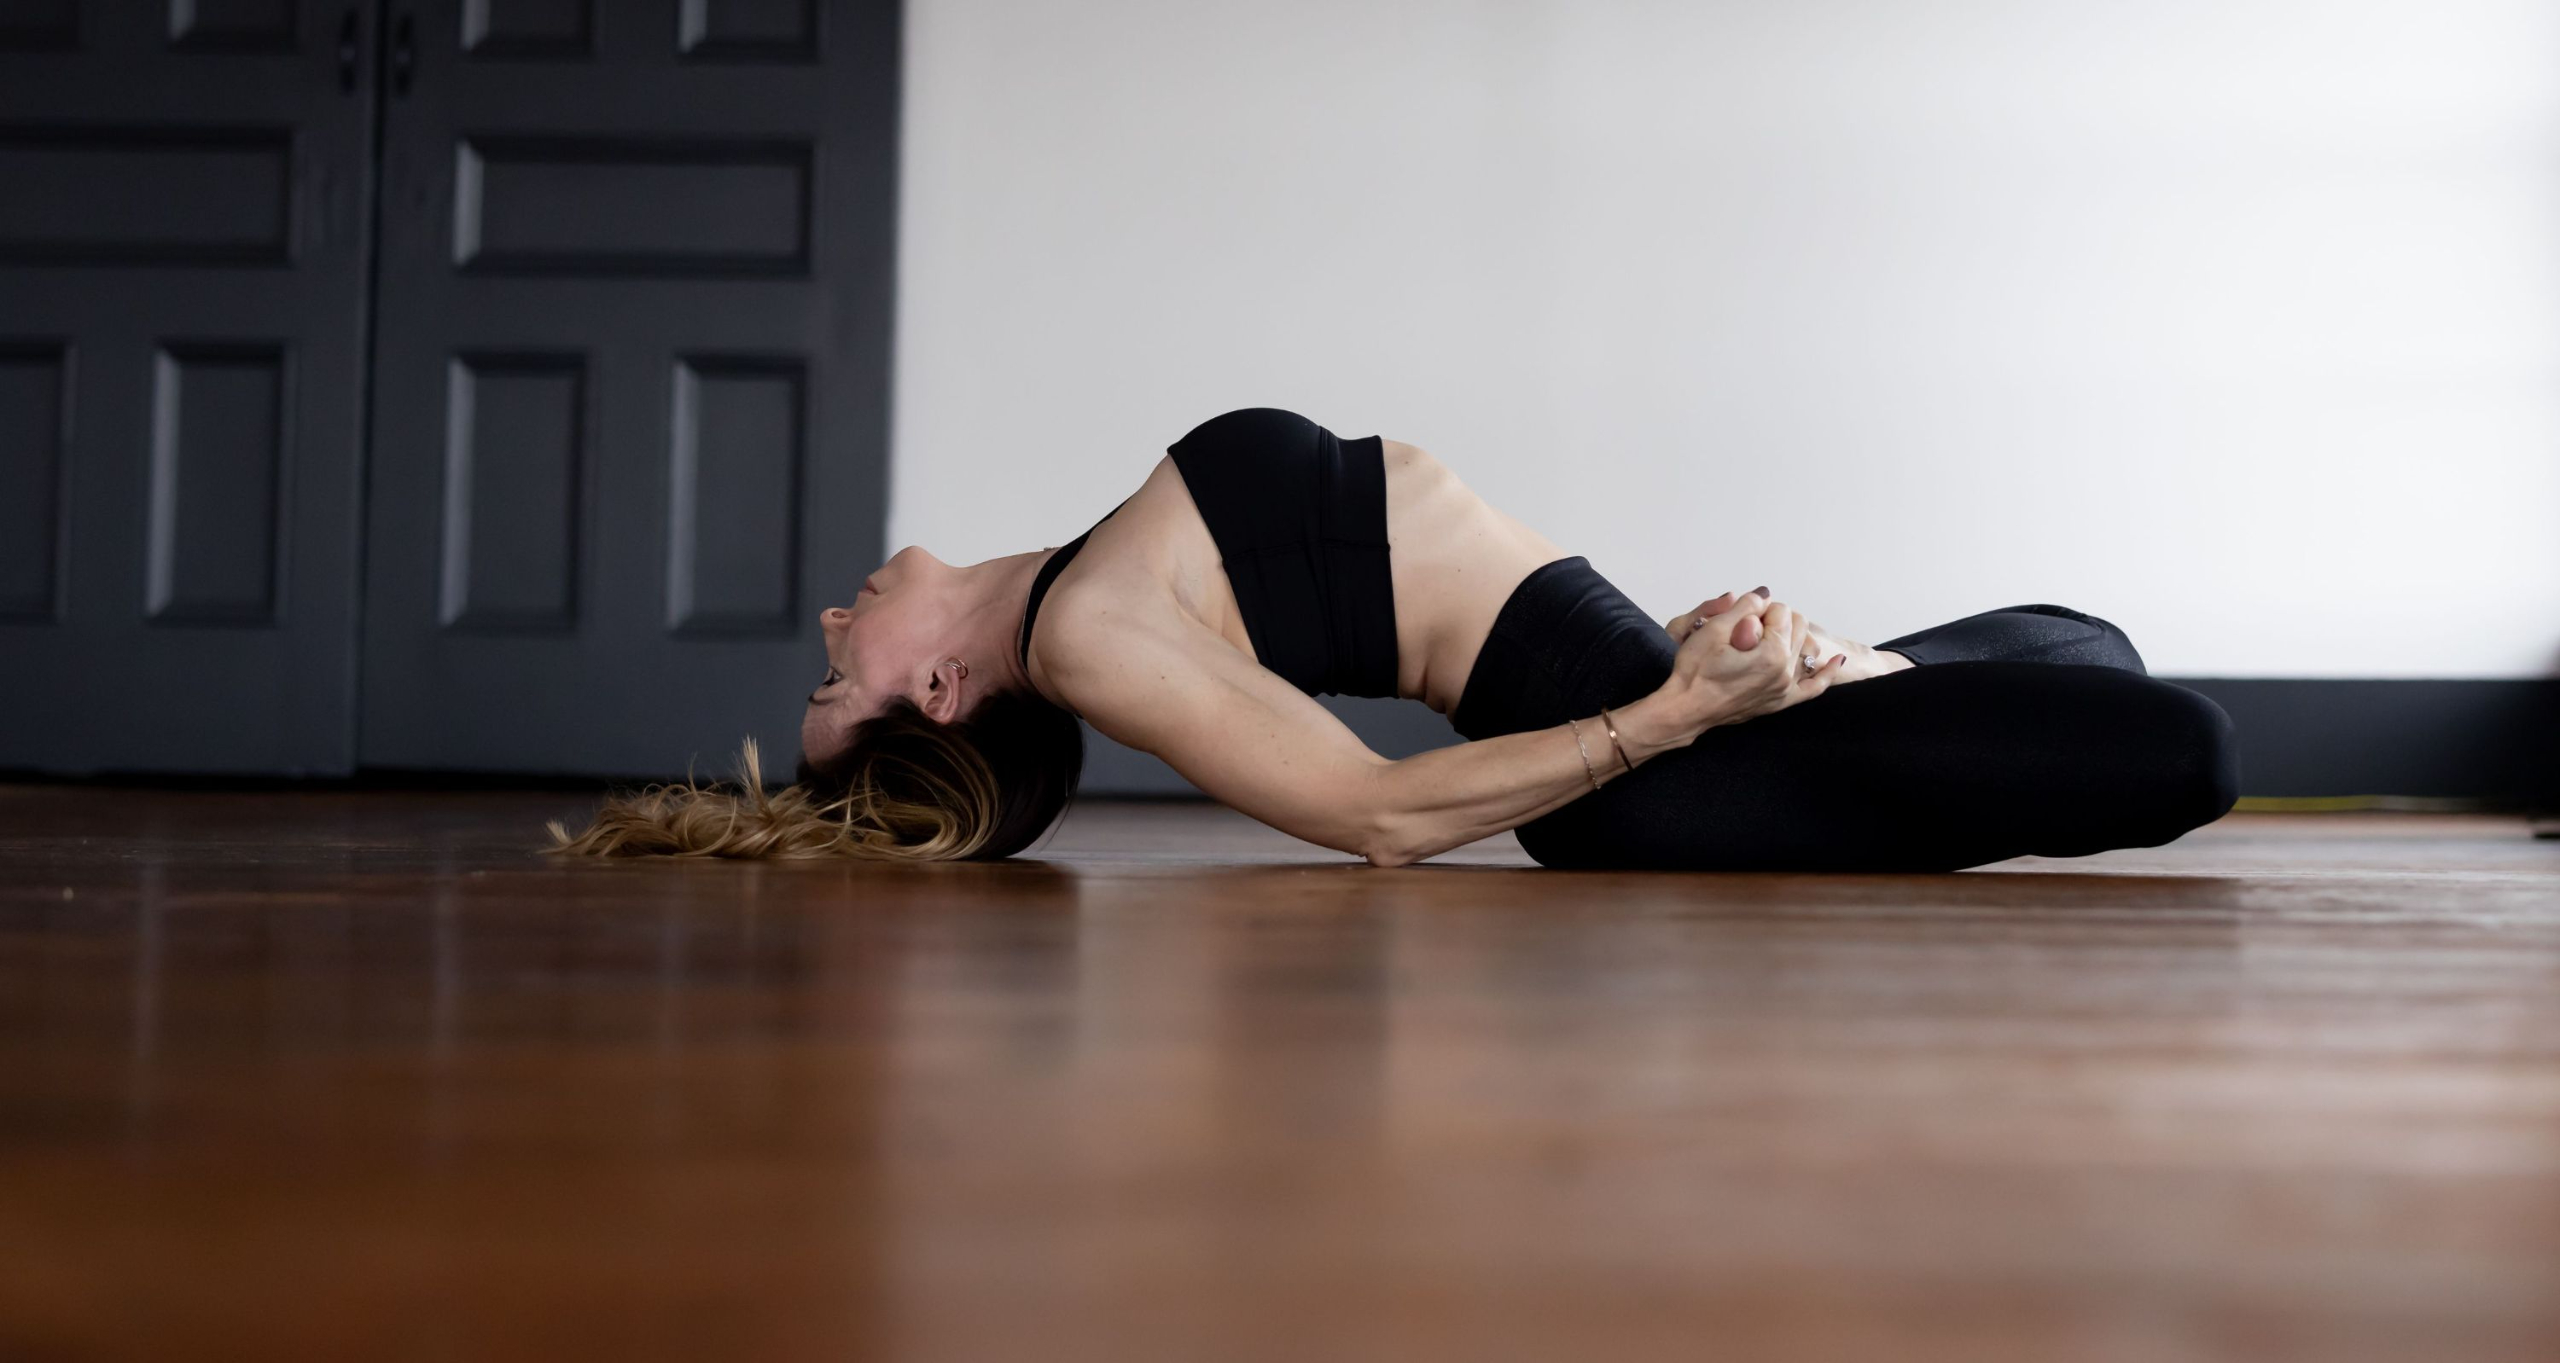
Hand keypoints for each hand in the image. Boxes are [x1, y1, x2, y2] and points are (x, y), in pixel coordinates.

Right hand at [1651, 590, 1846, 738]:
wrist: (1685, 708)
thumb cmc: (1694, 671)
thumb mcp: (1713, 630)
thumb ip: (1745, 607)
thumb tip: (1764, 595)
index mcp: (1772, 653)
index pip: (1779, 611)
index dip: (1757, 609)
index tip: (1739, 618)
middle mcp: (1785, 672)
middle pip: (1796, 626)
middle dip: (1775, 619)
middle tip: (1747, 627)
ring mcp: (1784, 689)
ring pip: (1804, 647)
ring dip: (1790, 635)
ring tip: (1766, 636)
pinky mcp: (1779, 701)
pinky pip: (1814, 688)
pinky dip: (1827, 672)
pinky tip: (1837, 661)